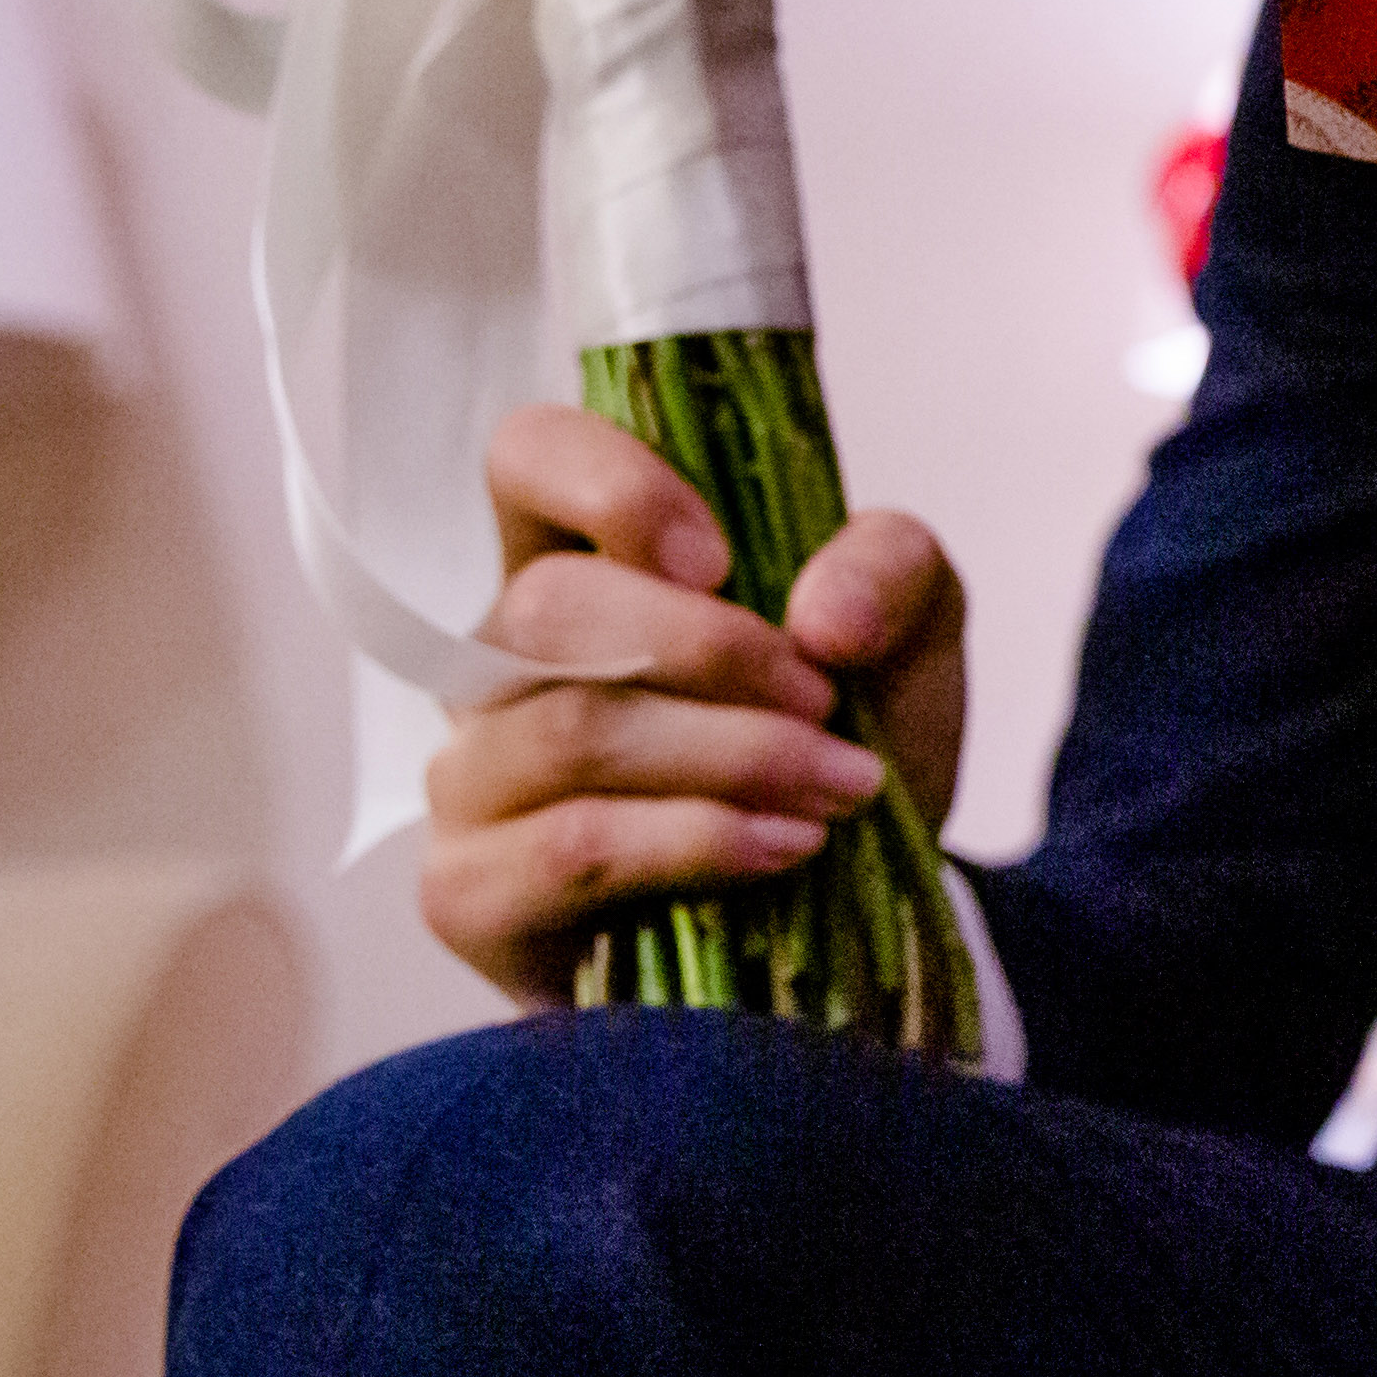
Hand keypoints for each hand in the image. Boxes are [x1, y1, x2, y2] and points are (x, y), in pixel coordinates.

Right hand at [416, 399, 969, 1012]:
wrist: (849, 918)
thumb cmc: (842, 747)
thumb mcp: (906, 636)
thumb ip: (891, 570)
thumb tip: (821, 616)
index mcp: (581, 561)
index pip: (528, 458)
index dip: (609, 482)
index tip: (720, 557)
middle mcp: (497, 659)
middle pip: (549, 607)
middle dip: (712, 650)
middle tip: (823, 700)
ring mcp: (470, 776)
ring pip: (570, 732)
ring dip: (731, 755)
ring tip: (837, 787)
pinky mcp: (471, 892)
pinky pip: (571, 847)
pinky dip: (698, 841)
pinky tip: (783, 848)